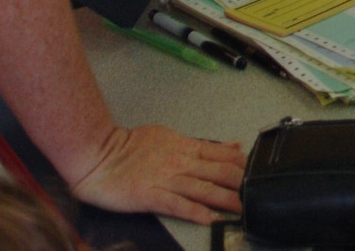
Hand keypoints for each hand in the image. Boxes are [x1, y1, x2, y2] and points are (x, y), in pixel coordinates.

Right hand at [68, 125, 244, 224]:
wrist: (96, 154)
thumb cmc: (127, 146)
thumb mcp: (166, 135)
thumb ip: (197, 144)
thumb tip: (228, 145)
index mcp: (182, 146)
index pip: (219, 153)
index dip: (240, 163)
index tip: (258, 171)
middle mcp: (178, 162)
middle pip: (216, 171)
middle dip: (240, 183)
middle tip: (258, 192)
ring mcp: (165, 179)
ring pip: (201, 188)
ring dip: (224, 199)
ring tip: (242, 208)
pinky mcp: (150, 196)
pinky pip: (176, 205)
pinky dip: (194, 212)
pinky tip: (209, 219)